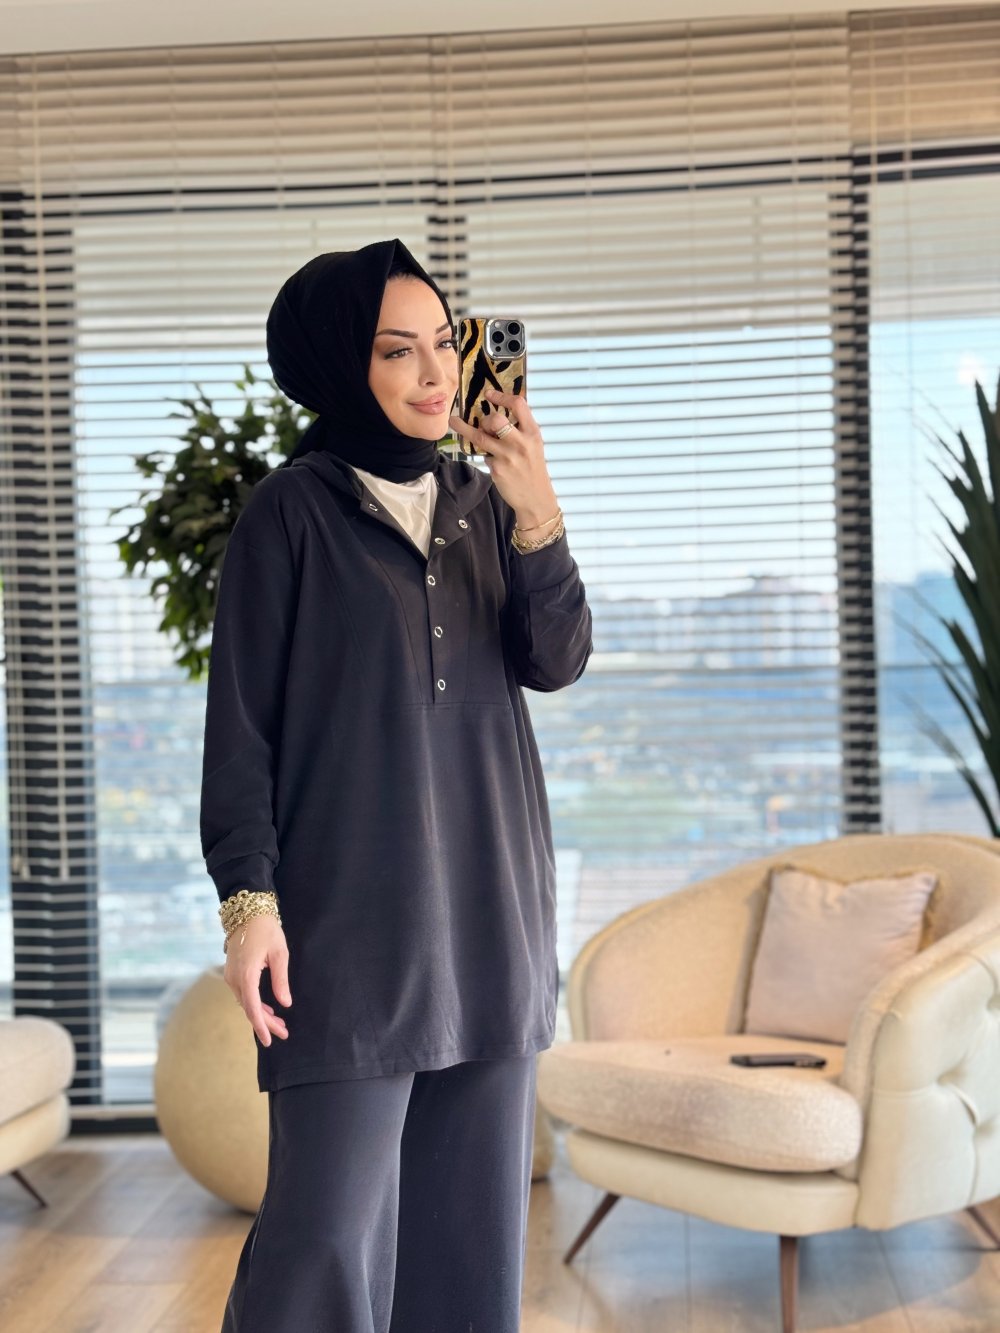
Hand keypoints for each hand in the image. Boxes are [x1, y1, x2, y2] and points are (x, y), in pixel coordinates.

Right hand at [224, 916, 291, 1047]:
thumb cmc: (266, 930)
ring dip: (261, 1014)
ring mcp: (231, 976)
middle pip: (249, 1009)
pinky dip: (255, 1004)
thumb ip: (281, 980)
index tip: (269, 1040)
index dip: (262, 1026)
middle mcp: (235, 978)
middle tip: (283, 1033)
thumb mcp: (280, 954)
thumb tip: (285, 1003)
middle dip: (266, 1023)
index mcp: (246, 975)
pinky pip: (243, 994)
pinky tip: (267, 1009)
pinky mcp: (232, 973)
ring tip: (279, 1024)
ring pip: (246, 1003)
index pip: (253, 1008)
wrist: (247, 912)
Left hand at [448, 387, 558, 527]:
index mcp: (532, 433)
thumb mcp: (534, 445)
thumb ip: (520, 430)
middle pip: (496, 420)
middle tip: (482, 423)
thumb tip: (495, 416)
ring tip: (454, 422)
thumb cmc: (533, 469)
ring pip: (480, 437)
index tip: (489, 394)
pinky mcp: (497, 469)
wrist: (536, 498)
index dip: (501, 397)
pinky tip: (491, 459)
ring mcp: (508, 457)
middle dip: (485, 419)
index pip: (518, 405)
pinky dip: (484, 455)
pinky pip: (483, 456)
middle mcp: (521, 443)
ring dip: (464, 428)